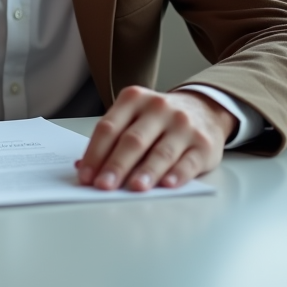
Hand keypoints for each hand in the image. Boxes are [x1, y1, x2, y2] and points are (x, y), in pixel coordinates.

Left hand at [76, 86, 235, 190]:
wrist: (204, 110)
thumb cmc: (159, 119)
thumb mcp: (133, 117)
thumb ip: (111, 138)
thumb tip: (83, 167)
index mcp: (133, 99)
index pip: (109, 128)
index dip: (95, 153)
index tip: (86, 175)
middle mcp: (158, 108)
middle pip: (133, 140)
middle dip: (116, 165)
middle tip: (104, 185)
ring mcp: (183, 125)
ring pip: (160, 152)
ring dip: (145, 172)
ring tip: (133, 187)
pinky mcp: (203, 144)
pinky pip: (188, 162)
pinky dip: (176, 174)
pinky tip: (166, 184)